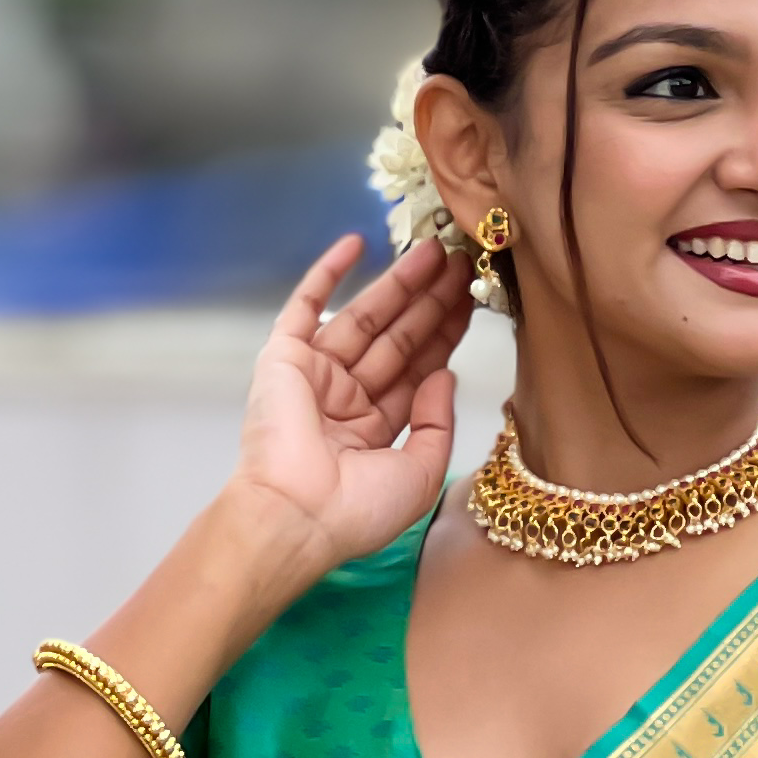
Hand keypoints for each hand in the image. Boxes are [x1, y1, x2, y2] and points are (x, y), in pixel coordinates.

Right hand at [231, 231, 470, 586]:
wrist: (296, 514)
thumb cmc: (357, 511)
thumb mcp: (420, 474)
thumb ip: (439, 422)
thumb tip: (446, 374)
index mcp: (376, 429)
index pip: (418, 369)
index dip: (446, 334)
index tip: (473, 300)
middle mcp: (346, 398)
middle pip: (397, 337)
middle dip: (430, 301)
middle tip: (462, 262)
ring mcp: (315, 375)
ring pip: (364, 317)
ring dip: (398, 282)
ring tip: (435, 249)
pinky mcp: (283, 357)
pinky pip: (306, 306)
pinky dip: (327, 274)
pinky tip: (357, 243)